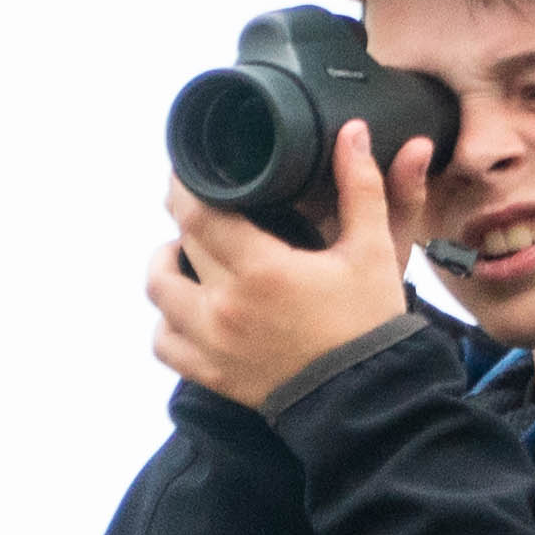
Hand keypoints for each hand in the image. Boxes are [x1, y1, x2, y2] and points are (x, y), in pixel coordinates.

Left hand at [146, 118, 439, 409]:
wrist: (371, 402)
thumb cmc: (371, 326)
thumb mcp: (374, 250)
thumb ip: (361, 187)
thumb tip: (352, 132)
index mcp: (261, 270)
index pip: (196, 214)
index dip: (183, 187)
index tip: (186, 173)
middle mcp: (226, 307)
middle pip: (175, 247)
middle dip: (184, 221)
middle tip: (200, 208)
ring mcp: (213, 345)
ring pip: (160, 294)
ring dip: (167, 268)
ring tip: (188, 255)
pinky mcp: (213, 375)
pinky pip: (165, 344)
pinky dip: (168, 322)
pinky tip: (188, 309)